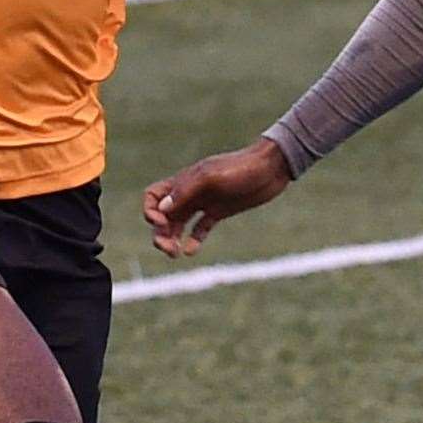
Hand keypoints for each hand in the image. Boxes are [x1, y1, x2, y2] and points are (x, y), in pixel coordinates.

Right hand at [143, 137, 293, 257]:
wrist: (271, 169)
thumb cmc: (240, 168)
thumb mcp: (211, 178)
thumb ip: (185, 191)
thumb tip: (162, 209)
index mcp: (183, 181)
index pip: (152, 196)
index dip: (150, 211)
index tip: (163, 223)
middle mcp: (189, 192)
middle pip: (163, 216)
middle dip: (160, 234)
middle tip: (169, 251)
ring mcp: (204, 202)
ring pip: (179, 224)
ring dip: (173, 239)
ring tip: (176, 254)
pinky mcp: (219, 211)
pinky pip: (200, 228)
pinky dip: (193, 240)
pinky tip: (191, 251)